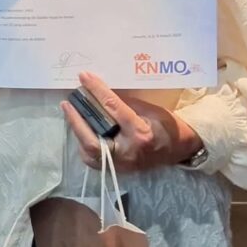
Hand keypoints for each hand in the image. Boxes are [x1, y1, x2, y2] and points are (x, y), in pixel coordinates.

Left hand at [61, 71, 202, 171]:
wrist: (179, 149)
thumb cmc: (166, 125)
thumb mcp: (150, 109)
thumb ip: (125, 103)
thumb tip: (100, 91)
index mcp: (141, 133)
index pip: (114, 109)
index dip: (97, 91)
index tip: (84, 77)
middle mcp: (129, 151)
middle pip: (94, 139)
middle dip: (77, 121)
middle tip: (67, 103)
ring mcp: (122, 164)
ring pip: (90, 152)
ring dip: (78, 131)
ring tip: (70, 113)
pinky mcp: (118, 169)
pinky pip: (94, 159)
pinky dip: (84, 144)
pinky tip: (80, 129)